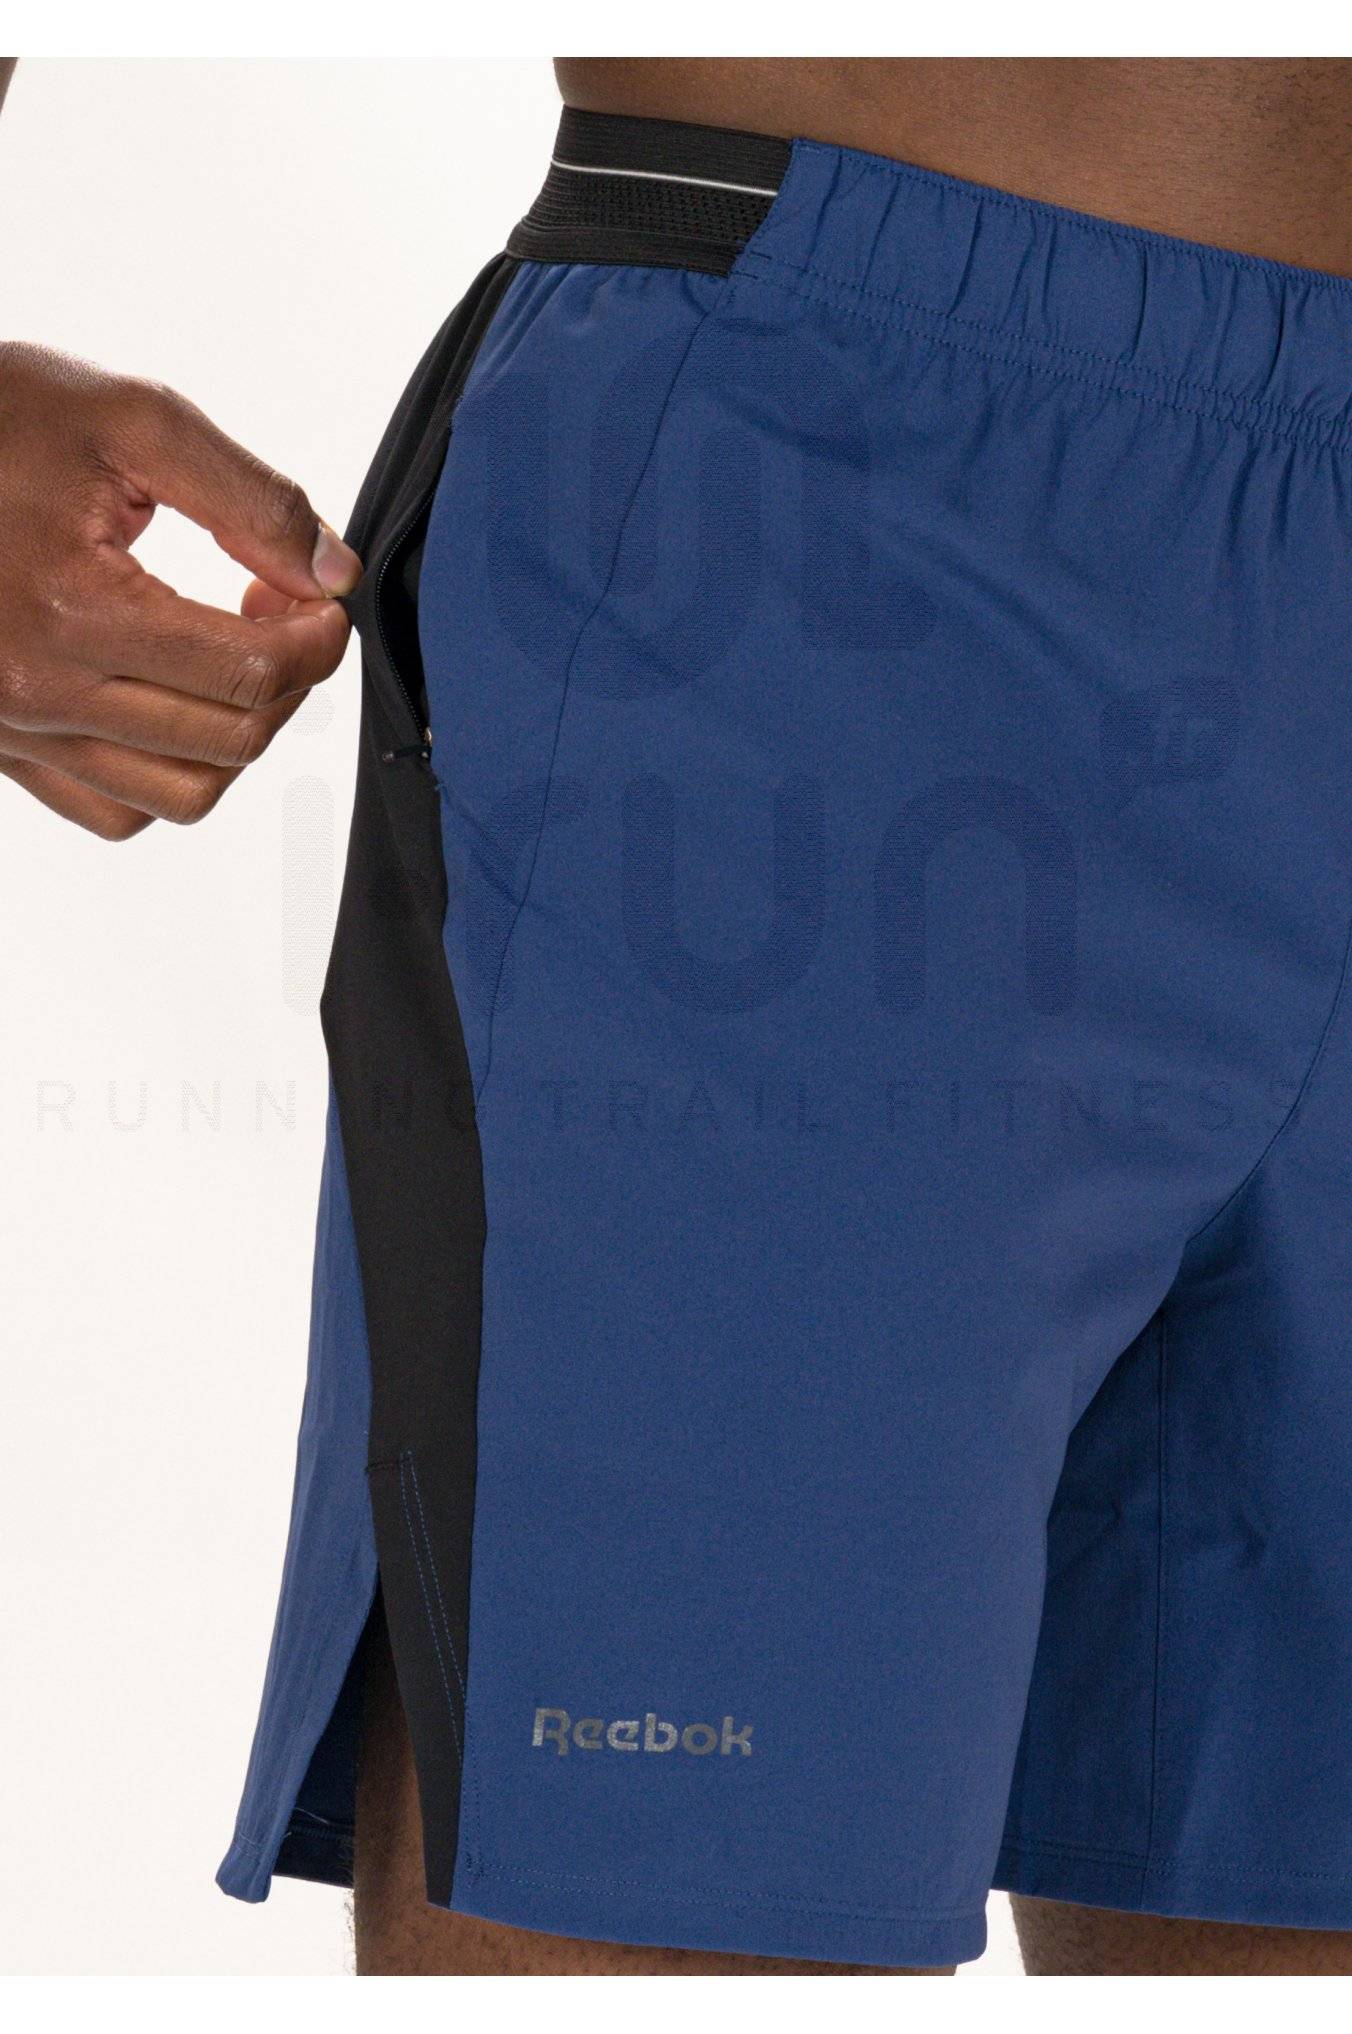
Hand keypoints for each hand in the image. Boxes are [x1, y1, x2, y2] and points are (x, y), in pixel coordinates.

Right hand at [0, 342, 360, 838]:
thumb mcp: (132, 418)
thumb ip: (252, 499)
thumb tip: (335, 574)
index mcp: (71, 608)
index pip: (251, 672)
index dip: (318, 638)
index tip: (320, 597)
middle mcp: (38, 690)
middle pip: (232, 738)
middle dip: (290, 678)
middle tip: (280, 612)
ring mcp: (17, 730)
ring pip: (184, 794)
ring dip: (239, 733)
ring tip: (231, 658)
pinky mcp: (5, 748)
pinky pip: (116, 811)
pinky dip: (170, 774)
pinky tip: (174, 701)